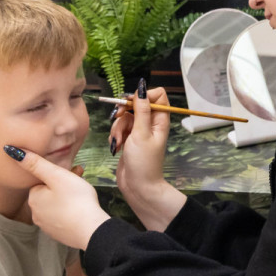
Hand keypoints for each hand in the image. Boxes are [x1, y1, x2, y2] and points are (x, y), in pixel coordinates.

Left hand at [4, 144, 110, 248]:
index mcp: (33, 198)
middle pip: (48, 192)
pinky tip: (82, 208)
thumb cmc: (75, 199)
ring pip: (55, 204)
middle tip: (79, 178)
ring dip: (67, 196)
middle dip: (62, 184)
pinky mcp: (59, 234)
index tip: (71, 172)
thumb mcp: (57, 176)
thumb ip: (36, 163)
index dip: (56, 175)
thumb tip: (10, 151)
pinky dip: (70, 210)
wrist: (91, 230)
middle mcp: (35, 214)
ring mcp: (47, 226)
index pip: (40, 181)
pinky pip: (62, 216)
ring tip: (83, 192)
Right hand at [112, 80, 185, 230]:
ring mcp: (139, 132)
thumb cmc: (144, 162)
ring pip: (124, 117)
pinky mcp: (129, 140)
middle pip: (136, 104)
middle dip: (124, 111)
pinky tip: (115, 146)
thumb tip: (142, 88)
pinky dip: (115, 135)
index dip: (143, 95)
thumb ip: (141, 110)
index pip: (157, 95)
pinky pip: (119, 129)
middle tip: (117, 118)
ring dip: (117, 127)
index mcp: (160, 120)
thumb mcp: (141, 133)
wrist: (138, 187)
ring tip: (118, 141)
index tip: (131, 103)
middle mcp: (151, 123)